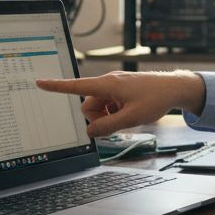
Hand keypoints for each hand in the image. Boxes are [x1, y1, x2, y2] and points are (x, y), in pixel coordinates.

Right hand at [36, 70, 205, 137]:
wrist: (174, 89)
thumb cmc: (155, 99)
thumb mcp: (131, 118)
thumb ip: (108, 126)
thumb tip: (90, 132)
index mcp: (107, 85)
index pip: (76, 86)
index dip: (56, 86)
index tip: (40, 82)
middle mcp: (108, 82)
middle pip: (88, 105)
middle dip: (97, 117)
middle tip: (117, 122)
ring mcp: (114, 86)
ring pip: (98, 106)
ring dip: (106, 115)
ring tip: (125, 116)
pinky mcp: (120, 90)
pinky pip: (108, 104)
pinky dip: (113, 111)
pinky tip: (127, 113)